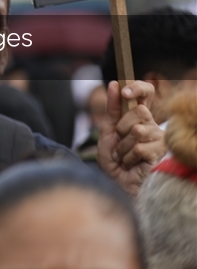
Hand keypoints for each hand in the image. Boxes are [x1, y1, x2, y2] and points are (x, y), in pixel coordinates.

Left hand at [97, 80, 165, 196]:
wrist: (118, 184)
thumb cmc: (114, 161)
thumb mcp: (107, 133)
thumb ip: (112, 110)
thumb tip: (114, 84)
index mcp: (138, 118)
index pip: (145, 94)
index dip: (137, 88)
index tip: (121, 89)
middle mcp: (151, 125)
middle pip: (139, 111)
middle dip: (122, 128)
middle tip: (120, 142)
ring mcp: (158, 138)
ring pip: (138, 131)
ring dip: (123, 147)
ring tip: (124, 157)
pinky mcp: (161, 153)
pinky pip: (140, 148)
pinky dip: (129, 158)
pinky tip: (132, 164)